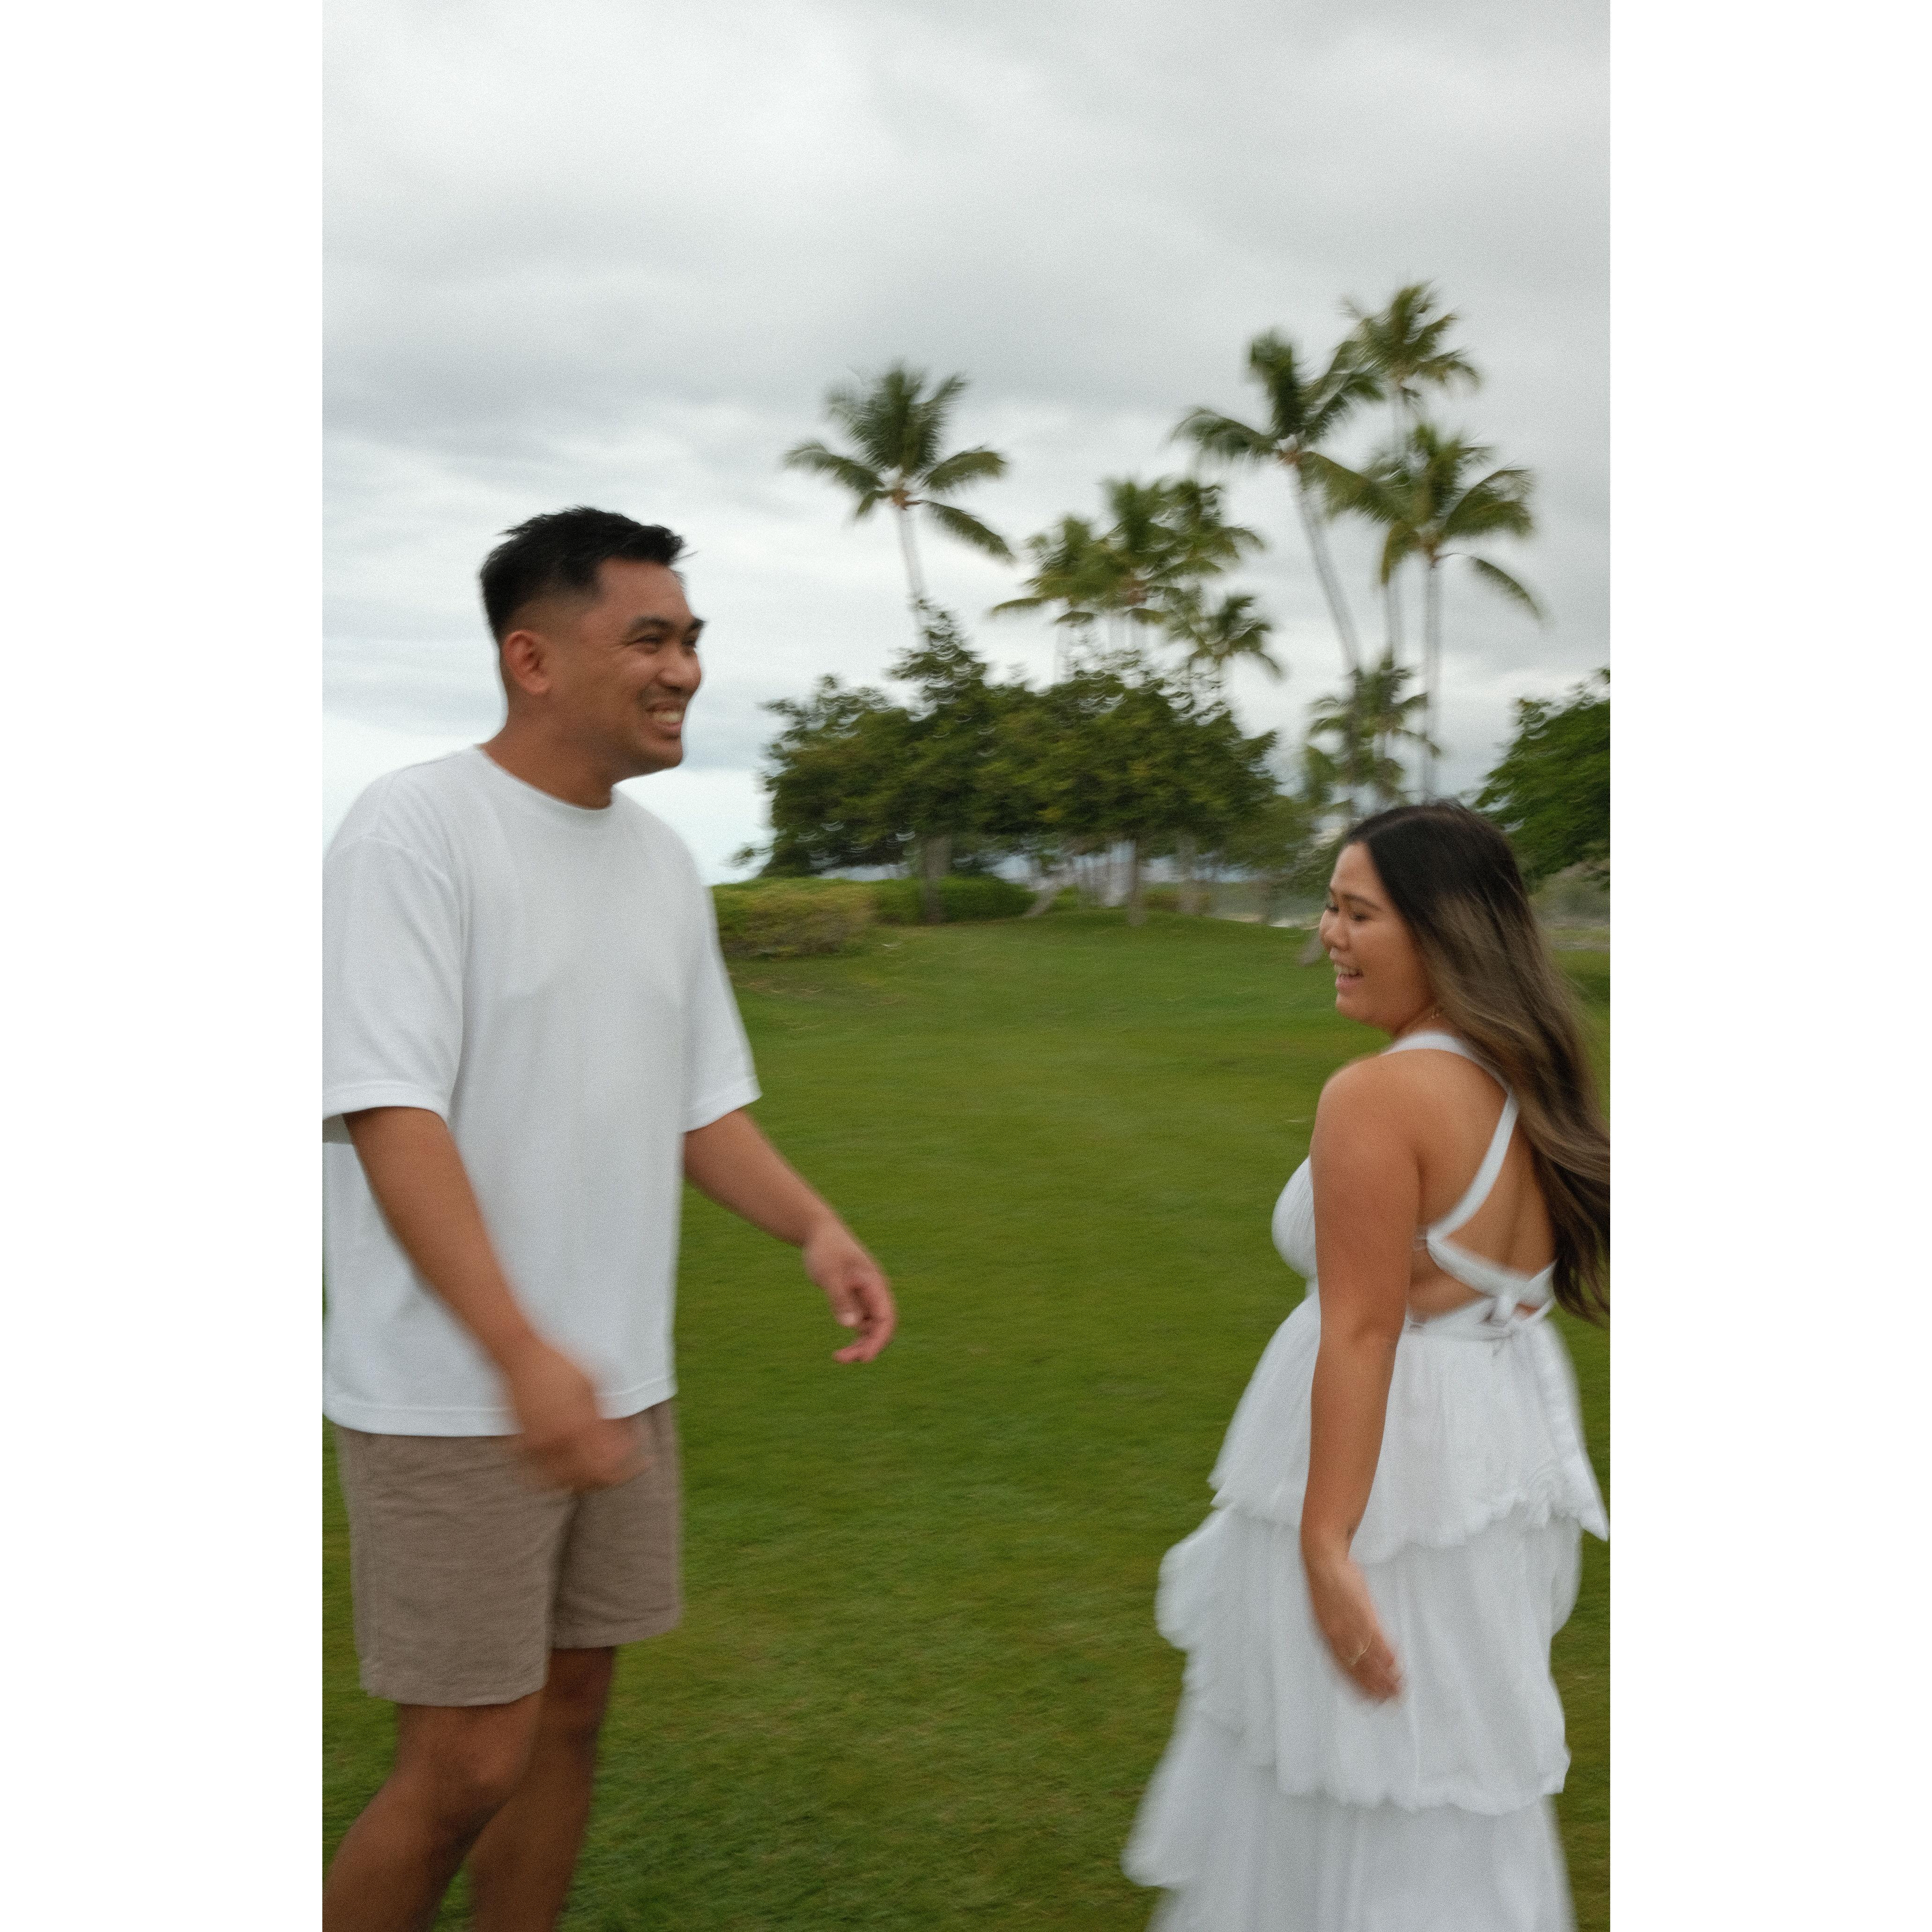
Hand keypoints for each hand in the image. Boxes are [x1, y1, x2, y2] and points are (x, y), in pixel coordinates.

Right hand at [503, 1340, 647, 1491]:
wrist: (522, 1355)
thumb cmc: (563, 1363)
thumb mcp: (598, 1379)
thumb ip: (612, 1410)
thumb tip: (626, 1435)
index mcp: (579, 1424)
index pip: (607, 1465)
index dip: (627, 1470)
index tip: (641, 1464)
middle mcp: (556, 1440)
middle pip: (587, 1481)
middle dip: (607, 1478)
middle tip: (622, 1469)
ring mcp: (536, 1445)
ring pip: (563, 1483)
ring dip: (583, 1481)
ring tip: (597, 1471)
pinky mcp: (522, 1444)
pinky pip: (541, 1475)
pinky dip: (558, 1477)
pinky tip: (571, 1468)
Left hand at [802, 1218, 896, 1362]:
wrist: (819, 1233)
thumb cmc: (826, 1250)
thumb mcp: (830, 1274)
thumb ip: (840, 1299)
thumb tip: (851, 1326)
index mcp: (874, 1284)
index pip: (885, 1318)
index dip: (879, 1339)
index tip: (865, 1358)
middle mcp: (874, 1292)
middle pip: (880, 1326)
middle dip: (867, 1346)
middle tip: (843, 1359)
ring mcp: (865, 1296)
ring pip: (870, 1328)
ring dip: (860, 1344)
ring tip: (838, 1357)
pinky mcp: (855, 1298)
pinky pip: (861, 1323)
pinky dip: (854, 1336)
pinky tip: (841, 1348)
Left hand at [1303, 1543, 1402, 1701]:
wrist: (1324, 1558)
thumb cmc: (1328, 1581)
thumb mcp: (1327, 1612)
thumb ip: (1337, 1631)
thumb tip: (1350, 1646)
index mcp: (1324, 1636)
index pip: (1342, 1670)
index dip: (1357, 1687)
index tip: (1369, 1702)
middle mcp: (1335, 1636)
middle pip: (1357, 1670)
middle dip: (1374, 1689)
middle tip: (1389, 1704)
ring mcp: (1350, 1626)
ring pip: (1369, 1659)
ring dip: (1385, 1677)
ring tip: (1399, 1691)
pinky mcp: (1363, 1614)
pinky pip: (1377, 1641)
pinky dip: (1388, 1656)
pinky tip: (1398, 1667)